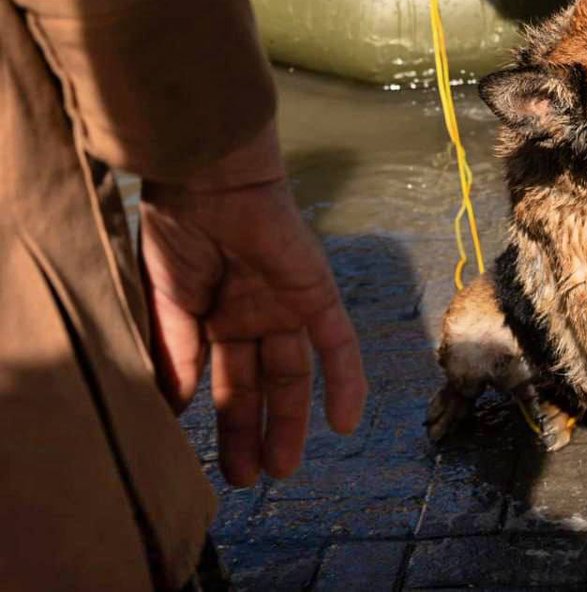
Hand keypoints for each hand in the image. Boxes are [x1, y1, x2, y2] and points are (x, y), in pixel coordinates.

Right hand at [140, 125, 366, 486]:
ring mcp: (287, 306)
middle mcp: (255, 315)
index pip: (223, 379)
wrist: (210, 180)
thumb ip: (175, 353)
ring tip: (282, 468)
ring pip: (295, 373)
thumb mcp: (167, 303)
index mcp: (216, 316)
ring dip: (294, 419)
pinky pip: (338, 343)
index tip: (209, 465)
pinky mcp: (317, 293)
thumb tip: (172, 409)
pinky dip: (345, 381)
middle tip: (247, 479)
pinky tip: (346, 423)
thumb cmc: (180, 231)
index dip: (221, 421)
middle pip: (259, 384)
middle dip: (254, 430)